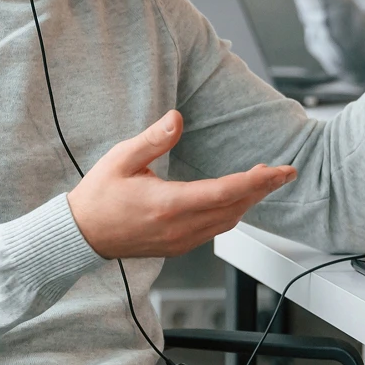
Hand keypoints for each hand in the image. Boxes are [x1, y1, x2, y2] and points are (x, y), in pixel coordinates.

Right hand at [68, 110, 296, 259]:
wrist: (82, 234)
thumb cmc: (99, 195)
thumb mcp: (122, 158)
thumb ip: (153, 139)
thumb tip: (177, 118)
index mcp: (168, 204)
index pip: (226, 192)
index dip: (259, 181)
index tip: (281, 171)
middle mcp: (179, 228)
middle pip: (235, 208)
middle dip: (262, 189)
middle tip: (283, 173)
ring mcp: (180, 241)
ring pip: (228, 222)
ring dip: (248, 201)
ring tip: (263, 180)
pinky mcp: (178, 246)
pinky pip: (215, 230)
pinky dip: (232, 212)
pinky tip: (236, 198)